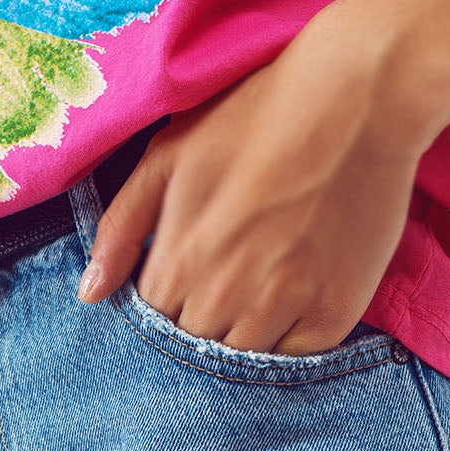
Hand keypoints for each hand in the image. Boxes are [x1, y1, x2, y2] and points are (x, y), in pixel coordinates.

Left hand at [77, 0, 431, 356]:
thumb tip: (89, 295)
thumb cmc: (256, 116)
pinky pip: (296, 358)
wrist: (360, 93)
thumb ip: (121, 227)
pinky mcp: (334, 313)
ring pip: (244, 356)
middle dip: (204, 317)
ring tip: (264, 279)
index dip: (169, 299)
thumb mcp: (169, 155)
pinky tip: (298, 291)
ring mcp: (284, 307)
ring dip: (246, 331)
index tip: (191, 272)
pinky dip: (291, 336)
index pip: (154, 321)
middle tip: (234, 270)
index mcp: (180, 260)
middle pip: (197, 344)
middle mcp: (227, 293)